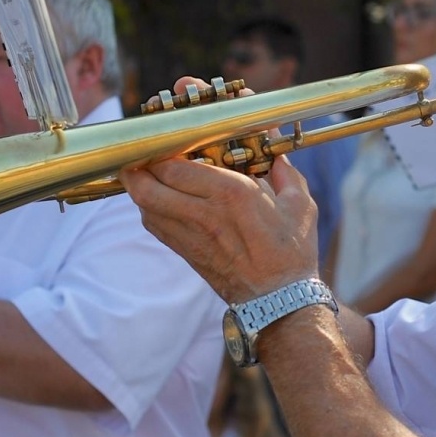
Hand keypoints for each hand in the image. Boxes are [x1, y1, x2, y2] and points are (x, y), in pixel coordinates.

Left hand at [121, 154, 318, 305]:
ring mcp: (190, 235)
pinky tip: (159, 196)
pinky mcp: (185, 252)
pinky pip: (154, 224)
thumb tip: (274, 145)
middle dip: (137, 165)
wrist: (278, 300)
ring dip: (140, 185)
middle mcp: (203, 214)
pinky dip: (149, 206)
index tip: (166, 136)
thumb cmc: (291, 251)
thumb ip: (283, 170)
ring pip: (145, 205)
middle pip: (148, 186)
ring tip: (146, 170)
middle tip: (141, 151)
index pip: (174, 166)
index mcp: (230, 195)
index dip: (161, 148)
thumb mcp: (298, 204)